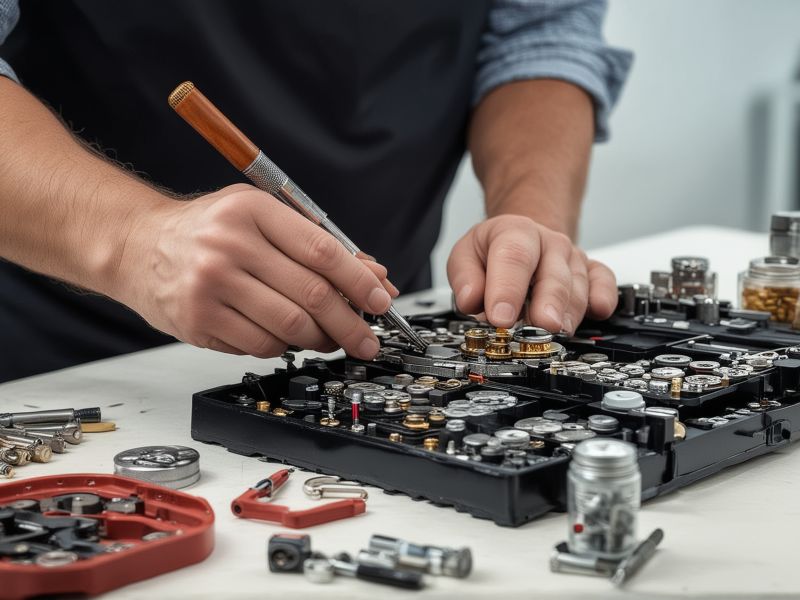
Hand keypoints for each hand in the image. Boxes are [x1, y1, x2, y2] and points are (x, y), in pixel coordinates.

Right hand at [114, 184, 397, 358]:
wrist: (136, 245)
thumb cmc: (206, 231)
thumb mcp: (260, 218)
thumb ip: (317, 244)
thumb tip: (373, 275)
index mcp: (251, 211)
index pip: (322, 250)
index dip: (360, 281)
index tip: (382, 301)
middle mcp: (230, 245)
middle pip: (312, 294)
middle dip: (351, 323)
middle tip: (368, 340)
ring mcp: (211, 285)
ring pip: (289, 326)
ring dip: (320, 339)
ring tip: (329, 339)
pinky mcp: (198, 320)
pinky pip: (260, 345)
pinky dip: (283, 346)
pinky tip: (286, 338)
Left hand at [447, 215, 616, 333]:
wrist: (523, 238)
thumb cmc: (494, 251)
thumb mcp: (465, 256)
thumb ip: (464, 278)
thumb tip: (470, 300)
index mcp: (515, 232)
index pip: (513, 257)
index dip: (507, 289)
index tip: (500, 317)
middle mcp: (549, 243)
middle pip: (553, 275)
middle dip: (548, 304)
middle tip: (540, 327)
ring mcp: (572, 258)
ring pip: (577, 288)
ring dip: (567, 314)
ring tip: (554, 333)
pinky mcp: (591, 274)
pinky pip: (604, 284)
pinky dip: (603, 298)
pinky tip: (598, 310)